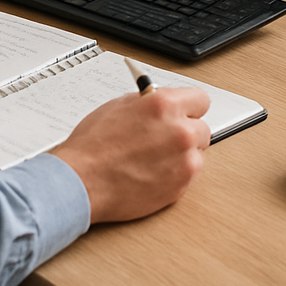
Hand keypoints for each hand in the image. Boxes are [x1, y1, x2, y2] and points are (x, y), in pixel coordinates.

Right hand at [51, 86, 211, 222]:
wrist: (82, 179)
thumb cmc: (93, 145)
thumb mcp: (119, 105)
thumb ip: (149, 102)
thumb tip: (161, 102)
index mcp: (165, 105)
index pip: (200, 99)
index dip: (190, 105)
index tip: (184, 111)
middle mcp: (180, 131)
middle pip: (202, 128)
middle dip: (185, 130)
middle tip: (165, 136)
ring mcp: (184, 161)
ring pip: (197, 153)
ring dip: (182, 153)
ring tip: (154, 157)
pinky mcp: (181, 186)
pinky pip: (189, 174)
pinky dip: (175, 173)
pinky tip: (152, 171)